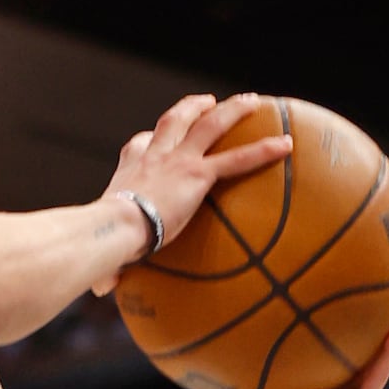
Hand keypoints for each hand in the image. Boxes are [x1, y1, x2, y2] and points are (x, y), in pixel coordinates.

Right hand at [102, 93, 292, 268]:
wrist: (115, 228)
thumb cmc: (105, 239)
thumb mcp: (107, 243)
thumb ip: (110, 264)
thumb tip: (103, 287)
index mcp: (129, 170)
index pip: (140, 145)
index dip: (149, 139)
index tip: (153, 138)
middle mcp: (154, 156)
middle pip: (175, 120)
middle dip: (192, 107)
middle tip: (208, 101)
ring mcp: (178, 161)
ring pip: (209, 126)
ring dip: (232, 111)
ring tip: (252, 101)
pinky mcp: (198, 175)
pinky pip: (237, 159)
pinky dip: (263, 150)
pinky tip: (285, 145)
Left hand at [220, 286, 388, 388]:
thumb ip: (236, 364)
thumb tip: (217, 330)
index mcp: (322, 382)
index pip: (344, 343)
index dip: (355, 316)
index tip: (360, 282)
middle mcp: (344, 388)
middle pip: (373, 342)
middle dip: (388, 310)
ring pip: (386, 354)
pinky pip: (377, 375)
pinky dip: (388, 352)